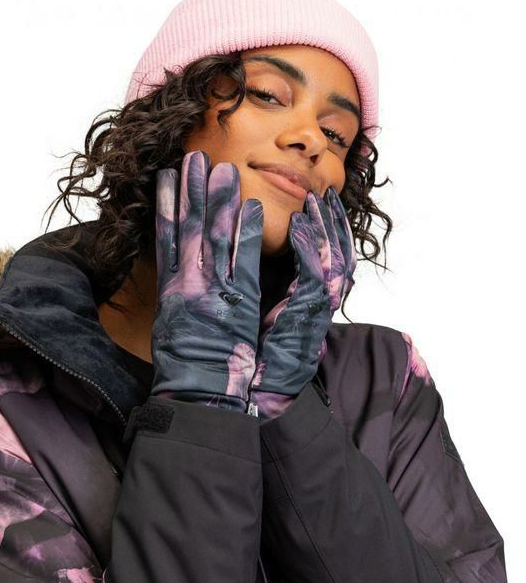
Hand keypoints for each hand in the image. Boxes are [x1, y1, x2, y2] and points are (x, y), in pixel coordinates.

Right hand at [150, 150, 264, 411]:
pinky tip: (248, 207)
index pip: (167, 239)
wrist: (195, 398)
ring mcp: (210, 292)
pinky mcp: (235, 304)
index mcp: (170, 292)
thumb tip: (180, 279)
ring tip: (219, 168)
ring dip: (216, 201)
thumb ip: (178, 300)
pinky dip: (243, 234)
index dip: (168, 206)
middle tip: (192, 157)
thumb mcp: (172, 329)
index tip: (167, 178)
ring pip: (212, 237)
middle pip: (188, 229)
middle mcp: (187, 285)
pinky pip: (240, 262)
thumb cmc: (183, 371)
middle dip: (191, 192)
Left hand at [247, 187, 356, 418]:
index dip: (325, 227)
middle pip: (336, 251)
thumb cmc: (257, 350)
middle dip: (332, 220)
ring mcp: (316, 307)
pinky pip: (314, 274)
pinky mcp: (307, 315)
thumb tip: (245, 250)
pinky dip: (309, 247)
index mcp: (309, 296)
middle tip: (325, 192)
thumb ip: (267, 281)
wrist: (259, 390)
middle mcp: (318, 300)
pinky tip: (300, 224)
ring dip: (325, 225)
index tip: (317, 200)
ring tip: (317, 199)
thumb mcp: (263, 308)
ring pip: (333, 256)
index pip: (324, 254)